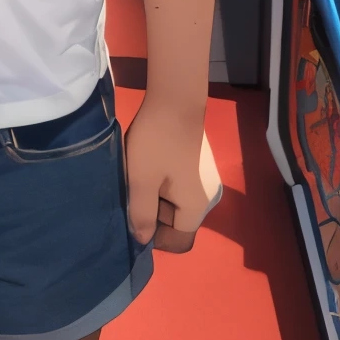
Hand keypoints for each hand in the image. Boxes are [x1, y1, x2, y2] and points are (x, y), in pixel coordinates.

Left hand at [124, 99, 220, 250]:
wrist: (173, 99)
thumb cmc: (156, 142)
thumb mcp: (141, 181)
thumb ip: (141, 215)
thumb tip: (142, 240)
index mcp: (196, 207)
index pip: (178, 241)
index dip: (155, 237)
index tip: (136, 216)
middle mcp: (207, 197)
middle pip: (176, 221)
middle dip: (152, 212)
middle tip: (133, 191)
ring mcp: (203, 179)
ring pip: (174, 201)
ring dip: (154, 194)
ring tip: (138, 174)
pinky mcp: (196, 165)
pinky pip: (177, 185)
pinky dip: (160, 180)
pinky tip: (148, 163)